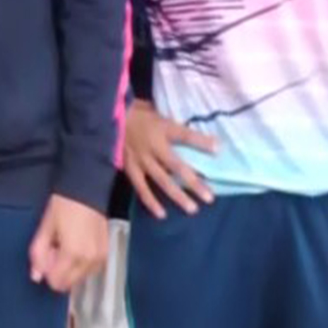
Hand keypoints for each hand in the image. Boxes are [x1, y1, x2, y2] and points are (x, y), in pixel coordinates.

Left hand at [28, 194, 108, 292]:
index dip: (48, 271)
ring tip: (66, 244)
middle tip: (55, 249)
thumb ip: (38, 254)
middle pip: (69, 283)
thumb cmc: (63, 207)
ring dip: (70, 268)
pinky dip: (81, 264)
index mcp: (73, 255)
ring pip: (80, 277)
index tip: (47, 254)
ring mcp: (101, 258)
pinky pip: (90, 269)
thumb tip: (36, 276)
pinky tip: (77, 246)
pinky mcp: (107, 254)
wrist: (87, 192)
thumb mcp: (45, 228)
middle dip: (58, 271)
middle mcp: (90, 261)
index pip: (57, 282)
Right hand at [124, 98, 218, 219]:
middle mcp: (152, 147)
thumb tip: (201, 136)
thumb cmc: (139, 115)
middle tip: (209, 198)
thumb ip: (177, 126)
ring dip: (177, 195)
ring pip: (161, 180)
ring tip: (192, 209)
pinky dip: (150, 201)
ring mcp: (140, 160)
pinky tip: (161, 214)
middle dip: (193, 182)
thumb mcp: (159, 113)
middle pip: (176, 166)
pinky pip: (140, 187)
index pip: (183, 135)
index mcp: (161, 129)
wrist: (109, 118)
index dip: (201, 142)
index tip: (218, 150)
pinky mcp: (130, 168)